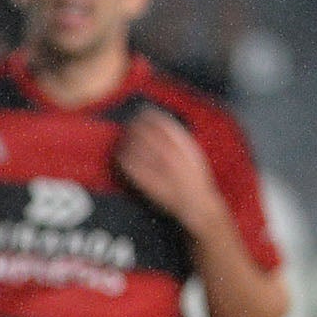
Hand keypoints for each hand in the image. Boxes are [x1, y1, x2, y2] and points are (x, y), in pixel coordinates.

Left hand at [117, 111, 226, 235]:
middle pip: (147, 134)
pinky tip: (120, 155)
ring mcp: (158, 170)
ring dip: (128, 140)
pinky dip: (124, 158)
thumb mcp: (193, 153)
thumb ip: (179, 139)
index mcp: (185, 147)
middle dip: (136, 126)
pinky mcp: (147, 183)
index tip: (143, 112)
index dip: (150, 116)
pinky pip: (131, 166)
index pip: (164, 124)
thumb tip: (162, 124)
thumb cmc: (194, 178)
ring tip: (124, 137)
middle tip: (130, 124)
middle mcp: (171, 156)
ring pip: (137, 148)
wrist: (195, 204)